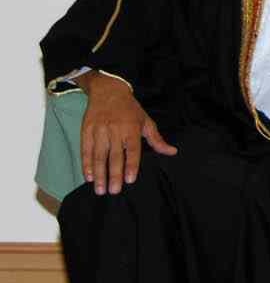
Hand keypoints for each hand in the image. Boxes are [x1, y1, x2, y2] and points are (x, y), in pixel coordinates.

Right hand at [77, 71, 176, 195]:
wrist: (108, 91)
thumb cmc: (130, 109)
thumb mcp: (146, 121)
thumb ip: (157, 140)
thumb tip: (172, 152)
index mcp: (131, 128)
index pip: (132, 150)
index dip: (131, 165)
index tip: (130, 180)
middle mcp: (115, 130)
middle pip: (114, 156)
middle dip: (113, 175)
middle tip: (114, 191)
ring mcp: (99, 130)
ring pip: (98, 155)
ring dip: (99, 174)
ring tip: (100, 189)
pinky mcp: (86, 130)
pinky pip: (85, 150)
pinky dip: (86, 164)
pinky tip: (88, 176)